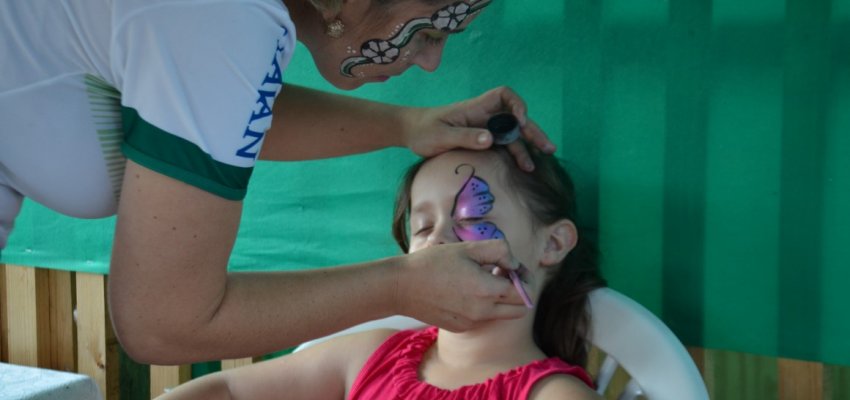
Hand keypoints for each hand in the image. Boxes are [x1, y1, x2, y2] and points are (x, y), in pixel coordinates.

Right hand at [393, 239, 529, 331]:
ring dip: (499, 298)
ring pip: (500, 314)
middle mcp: (483, 311)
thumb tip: (513, 263)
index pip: (524, 292)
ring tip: (479, 279)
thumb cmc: (432, 263)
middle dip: (518, 292)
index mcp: (487, 289)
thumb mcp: (467, 248)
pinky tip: (462, 290)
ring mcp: (471, 322)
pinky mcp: (460, 327)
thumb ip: (498, 251)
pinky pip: (481, 317)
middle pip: (519, 309)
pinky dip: (481, 305)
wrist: (400, 287)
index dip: (524, 278)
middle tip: (503, 274)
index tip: (512, 267)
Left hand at [401, 86, 555, 170]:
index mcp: (475, 108)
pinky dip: (513, 155)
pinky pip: (501, 146)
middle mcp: (483, 117)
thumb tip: (490, 139)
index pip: (503, 95)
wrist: (411, 133)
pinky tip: (522, 168)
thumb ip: (465, 137)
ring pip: (511, 136)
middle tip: (548, 148)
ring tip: (534, 167)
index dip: (516, 104)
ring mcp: (483, 129)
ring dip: (524, 148)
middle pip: (514, 119)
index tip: (521, 120)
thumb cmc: (424, 131)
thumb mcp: (441, 136)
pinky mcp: (480, 142)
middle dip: (532, 132)